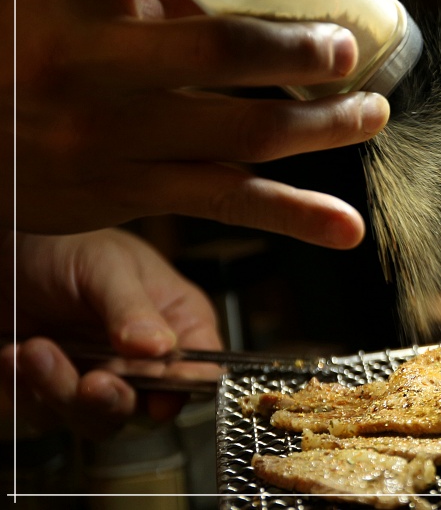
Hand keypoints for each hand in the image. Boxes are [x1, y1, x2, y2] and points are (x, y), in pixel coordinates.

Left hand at [2, 228, 222, 438]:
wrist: (6, 248)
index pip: (201, 367)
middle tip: (92, 382)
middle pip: (148, 407)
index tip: (160, 397)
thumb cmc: (66, 242)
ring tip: (34, 349)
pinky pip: (45, 414)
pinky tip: (12, 355)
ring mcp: (101, 374)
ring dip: (61, 391)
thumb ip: (132, 307)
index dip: (184, 387)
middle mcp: (145, 356)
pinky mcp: (55, 388)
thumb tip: (160, 345)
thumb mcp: (106, 265)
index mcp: (178, 320)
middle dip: (113, 399)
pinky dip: (26, 391)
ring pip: (96, 418)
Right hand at [4, 0, 389, 248]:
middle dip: (298, 51)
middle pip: (218, 50)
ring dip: (324, 126)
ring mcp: (110, 135)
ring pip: (243, 132)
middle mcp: (87, 62)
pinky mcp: (133, 192)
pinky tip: (344, 227)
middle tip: (345, 50)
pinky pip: (230, 204)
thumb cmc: (35, 54)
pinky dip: (296, 218)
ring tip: (370, 112)